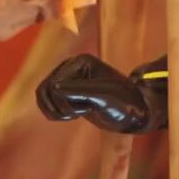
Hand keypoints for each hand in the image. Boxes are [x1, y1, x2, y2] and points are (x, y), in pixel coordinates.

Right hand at [36, 54, 155, 132]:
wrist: (136, 113)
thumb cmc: (124, 103)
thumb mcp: (103, 96)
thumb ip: (78, 91)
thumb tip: (53, 88)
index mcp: (80, 61)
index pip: (55, 84)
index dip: (67, 102)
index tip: (90, 107)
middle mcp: (71, 67)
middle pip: (45, 89)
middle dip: (59, 107)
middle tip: (80, 113)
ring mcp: (68, 80)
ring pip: (43, 95)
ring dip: (54, 111)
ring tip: (73, 116)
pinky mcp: (68, 93)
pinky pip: (46, 101)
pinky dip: (53, 112)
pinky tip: (70, 116)